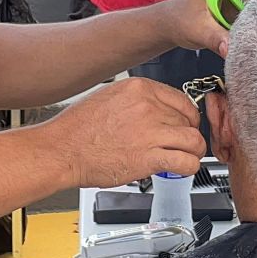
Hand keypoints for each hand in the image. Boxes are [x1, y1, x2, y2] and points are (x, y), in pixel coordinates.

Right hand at [46, 78, 206, 185]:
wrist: (62, 150)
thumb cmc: (77, 129)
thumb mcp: (109, 96)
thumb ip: (137, 100)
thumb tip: (156, 109)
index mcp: (139, 89)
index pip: (182, 100)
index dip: (188, 116)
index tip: (185, 124)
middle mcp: (148, 107)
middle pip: (188, 120)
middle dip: (189, 134)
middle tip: (182, 144)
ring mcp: (150, 132)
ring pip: (193, 140)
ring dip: (194, 151)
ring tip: (188, 156)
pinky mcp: (149, 157)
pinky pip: (186, 161)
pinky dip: (190, 167)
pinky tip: (182, 169)